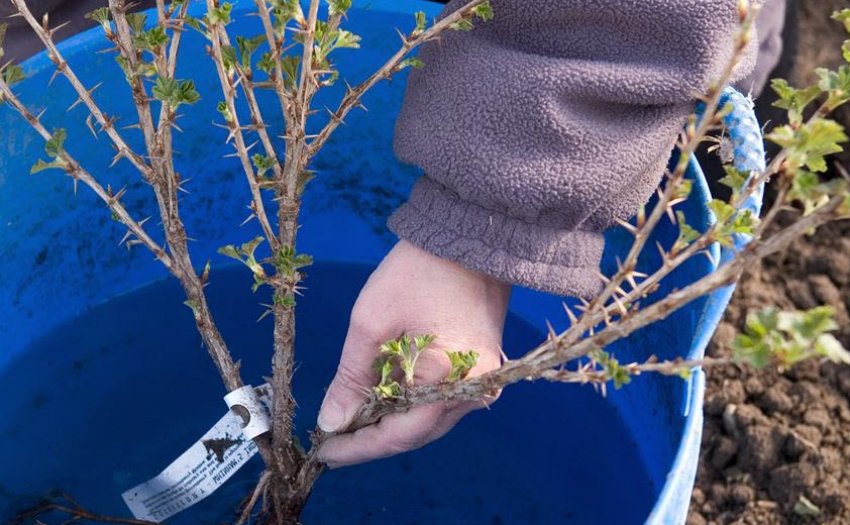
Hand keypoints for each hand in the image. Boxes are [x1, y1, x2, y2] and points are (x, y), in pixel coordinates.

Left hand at [316, 240, 510, 467]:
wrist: (470, 235)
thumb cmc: (417, 271)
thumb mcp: (371, 322)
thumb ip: (351, 378)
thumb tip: (331, 422)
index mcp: (450, 381)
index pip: (399, 435)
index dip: (357, 448)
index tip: (322, 453)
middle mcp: (474, 392)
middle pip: (416, 432)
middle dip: (371, 436)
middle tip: (330, 436)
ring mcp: (482, 381)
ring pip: (428, 419)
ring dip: (389, 420)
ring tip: (349, 416)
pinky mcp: (481, 368)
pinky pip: (440, 400)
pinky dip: (408, 403)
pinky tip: (380, 396)